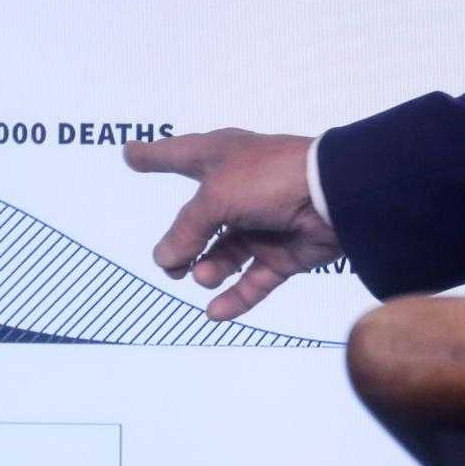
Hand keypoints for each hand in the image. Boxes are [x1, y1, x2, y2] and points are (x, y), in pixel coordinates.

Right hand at [124, 128, 343, 319]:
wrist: (333, 196)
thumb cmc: (270, 177)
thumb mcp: (214, 197)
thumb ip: (186, 230)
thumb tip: (166, 258)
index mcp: (220, 157)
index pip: (177, 155)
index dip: (153, 156)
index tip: (130, 154)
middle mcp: (239, 189)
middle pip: (199, 219)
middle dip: (181, 243)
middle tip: (170, 263)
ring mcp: (262, 222)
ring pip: (224, 254)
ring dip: (208, 269)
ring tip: (202, 275)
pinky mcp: (283, 253)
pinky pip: (253, 281)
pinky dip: (235, 297)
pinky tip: (215, 311)